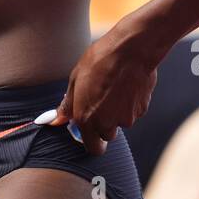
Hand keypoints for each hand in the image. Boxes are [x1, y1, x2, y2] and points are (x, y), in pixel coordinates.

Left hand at [50, 27, 157, 155]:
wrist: (131, 50)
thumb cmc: (100, 60)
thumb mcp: (76, 79)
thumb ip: (67, 105)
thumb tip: (56, 120)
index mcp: (87, 118)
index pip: (93, 147)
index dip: (92, 140)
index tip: (90, 130)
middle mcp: (107, 123)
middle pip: (107, 135)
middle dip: (104, 123)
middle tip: (102, 101)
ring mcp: (127, 118)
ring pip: (121, 121)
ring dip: (118, 112)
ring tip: (114, 87)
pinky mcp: (142, 109)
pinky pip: (134, 111)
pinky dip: (130, 103)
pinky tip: (126, 84)